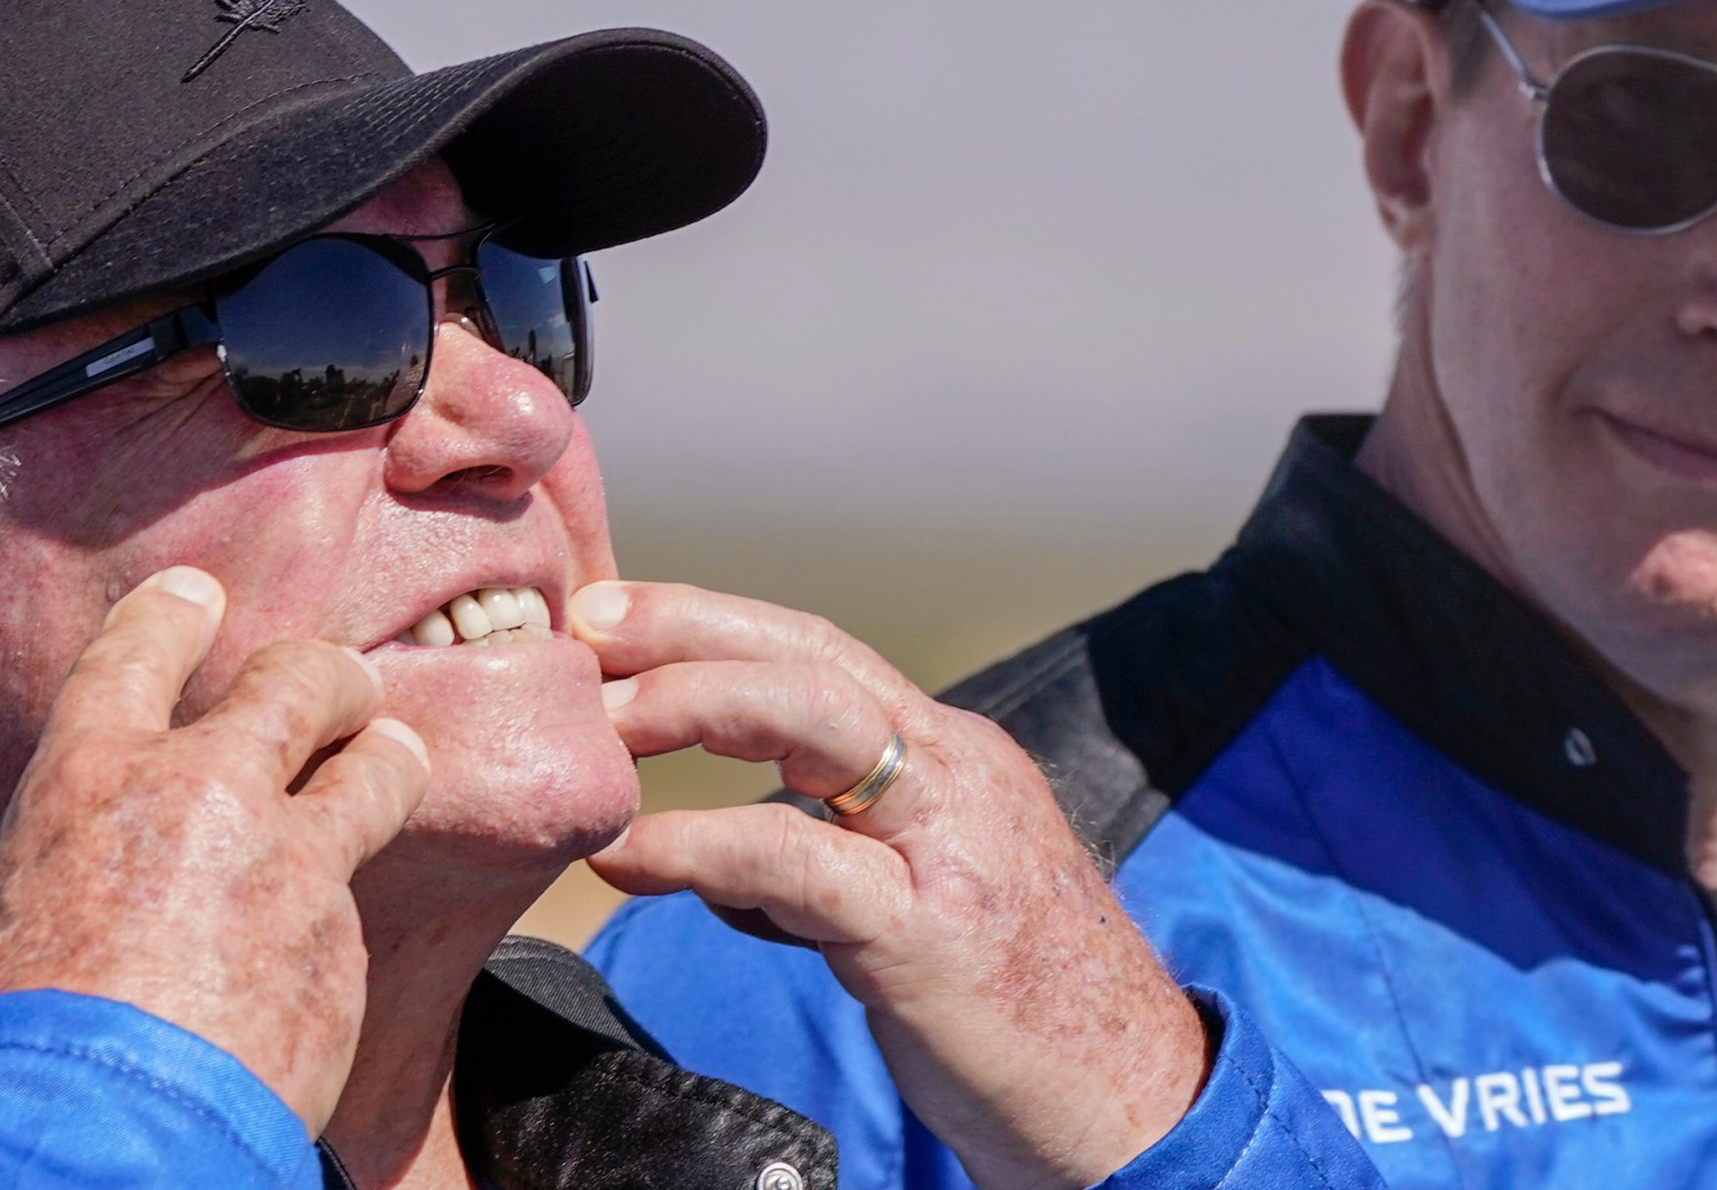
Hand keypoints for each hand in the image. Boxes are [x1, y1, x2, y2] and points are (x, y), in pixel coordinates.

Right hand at [0, 566, 431, 1134]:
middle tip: (340, 686)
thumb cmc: (7, 1045)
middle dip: (329, 674)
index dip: (174, 613)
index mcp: (92, 779)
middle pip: (302, 680)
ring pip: (378, 765)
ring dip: (387, 755)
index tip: (199, 597)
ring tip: (389, 756)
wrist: (106, 1134)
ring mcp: (289, 861)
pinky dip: (346, 907)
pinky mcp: (343, 936)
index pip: (140, 653)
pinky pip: (362, 898)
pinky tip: (328, 936)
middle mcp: (205, 795)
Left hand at [575, 580, 1209, 1189]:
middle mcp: (958, 774)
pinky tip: (629, 855)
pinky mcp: (929, 932)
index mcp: (955, 759)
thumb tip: (728, 835)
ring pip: (815, 722)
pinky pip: (797, 861)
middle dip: (693, 624)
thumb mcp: (926, 891)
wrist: (1130, 1097)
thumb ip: (841, 845)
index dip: (715, 624)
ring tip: (598, 724)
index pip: (824, 657)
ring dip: (694, 702)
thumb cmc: (1019, 1008)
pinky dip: (700, 844)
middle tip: (586, 624)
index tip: (618, 619)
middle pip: (814, 656)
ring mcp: (950, 845)